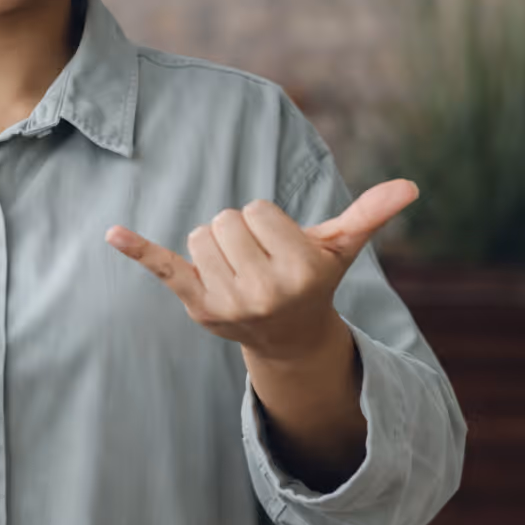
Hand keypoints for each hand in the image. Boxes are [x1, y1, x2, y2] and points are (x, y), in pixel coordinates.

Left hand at [105, 179, 417, 360]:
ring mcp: (229, 302)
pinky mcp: (198, 306)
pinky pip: (163, 267)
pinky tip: (113, 233)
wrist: (289, 338)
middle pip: (226, 220)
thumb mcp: (341, 247)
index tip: (280, 248)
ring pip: (199, 235)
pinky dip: (138, 249)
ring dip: (215, 245)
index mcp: (300, 269)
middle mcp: (265, 290)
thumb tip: (411, 186)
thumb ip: (370, 213)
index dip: (267, 222)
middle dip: (240, 232)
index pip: (257, 209)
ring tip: (239, 270)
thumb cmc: (314, 278)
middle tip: (259, 262)